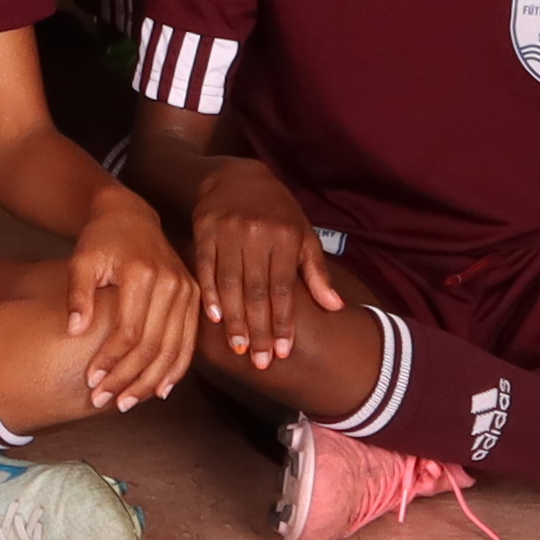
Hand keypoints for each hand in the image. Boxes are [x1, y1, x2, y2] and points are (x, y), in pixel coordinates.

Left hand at [58, 186, 200, 410]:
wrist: (130, 218)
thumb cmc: (100, 241)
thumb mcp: (81, 260)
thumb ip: (77, 294)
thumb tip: (75, 331)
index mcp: (143, 274)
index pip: (129, 331)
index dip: (110, 360)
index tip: (90, 381)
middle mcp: (172, 283)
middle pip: (153, 346)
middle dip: (128, 379)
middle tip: (105, 402)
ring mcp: (188, 291)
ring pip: (174, 349)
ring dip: (150, 382)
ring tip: (126, 403)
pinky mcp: (194, 298)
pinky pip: (188, 342)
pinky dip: (175, 369)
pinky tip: (158, 390)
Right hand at [190, 185, 326, 373]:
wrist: (237, 176)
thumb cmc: (277, 212)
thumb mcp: (302, 235)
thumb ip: (316, 272)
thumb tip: (335, 307)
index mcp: (284, 237)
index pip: (284, 288)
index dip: (283, 322)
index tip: (282, 352)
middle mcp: (256, 234)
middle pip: (256, 291)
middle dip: (259, 330)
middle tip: (259, 363)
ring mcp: (228, 231)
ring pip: (230, 284)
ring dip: (234, 319)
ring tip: (239, 349)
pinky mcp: (204, 230)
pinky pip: (205, 268)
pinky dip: (210, 295)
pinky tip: (213, 319)